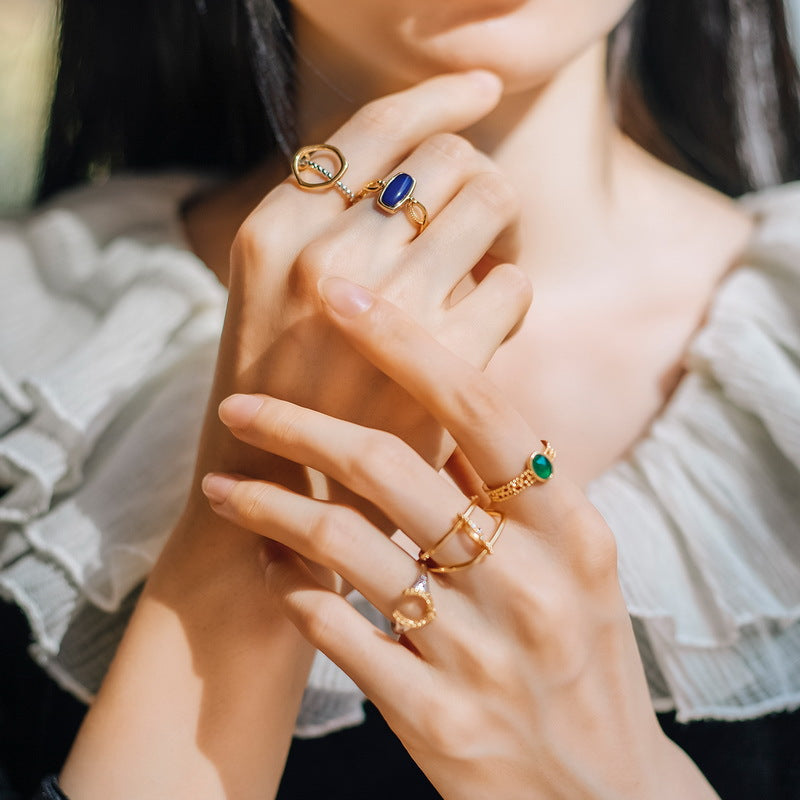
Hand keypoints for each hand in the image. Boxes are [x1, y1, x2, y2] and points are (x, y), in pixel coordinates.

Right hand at [191, 70, 527, 530]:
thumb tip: (423, 165)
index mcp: (272, 231)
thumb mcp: (273, 298)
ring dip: (500, 228)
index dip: (439, 98)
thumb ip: (330, 230)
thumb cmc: (280, 398)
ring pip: (490, 201)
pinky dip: (508, 297)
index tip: (480, 91)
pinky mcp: (443, 361)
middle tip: (473, 221)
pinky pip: (513, 283)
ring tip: (482, 267)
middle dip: (473, 179)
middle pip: (448, 157)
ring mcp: (387, 306)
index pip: (376, 127)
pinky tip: (483, 329)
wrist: (277, 505)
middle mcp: (325, 255)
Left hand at [202, 279, 719, 799]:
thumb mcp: (580, 563)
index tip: (340, 296)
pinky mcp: (438, 718)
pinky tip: (271, 568)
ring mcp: (480, 652)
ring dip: (270, 507)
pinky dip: (293, 592)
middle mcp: (529, 580)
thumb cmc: (582, 654)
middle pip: (389, 468)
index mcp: (570, 527)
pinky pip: (338, 636)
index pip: (479, 408)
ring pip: (345, 548)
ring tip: (223, 487)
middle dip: (298, 423)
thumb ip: (519, 487)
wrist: (604, 790)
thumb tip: (449, 400)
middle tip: (237, 404)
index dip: (405, 343)